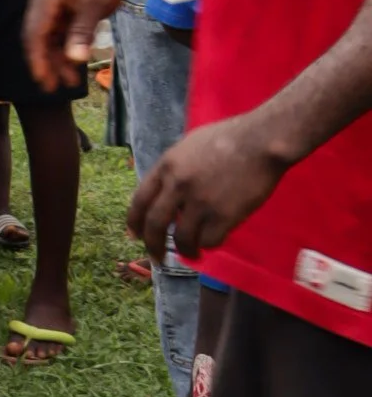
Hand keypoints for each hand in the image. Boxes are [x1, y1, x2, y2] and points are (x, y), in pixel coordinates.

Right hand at [24, 0, 126, 90]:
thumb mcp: (95, 6)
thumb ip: (82, 32)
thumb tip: (74, 59)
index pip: (35, 32)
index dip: (36, 58)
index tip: (42, 78)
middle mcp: (43, 2)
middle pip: (38, 38)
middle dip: (45, 63)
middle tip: (52, 88)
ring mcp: (52, 7)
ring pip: (49, 39)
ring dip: (57, 59)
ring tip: (70, 81)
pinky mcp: (62, 11)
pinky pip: (59, 34)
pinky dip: (65, 49)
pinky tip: (75, 65)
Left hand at [129, 117, 286, 259]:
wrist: (261, 140)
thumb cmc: (229, 137)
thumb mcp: (189, 146)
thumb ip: (174, 170)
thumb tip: (167, 193)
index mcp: (167, 165)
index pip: (139, 200)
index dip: (135, 222)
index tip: (135, 235)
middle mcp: (178, 185)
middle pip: (154, 225)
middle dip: (153, 246)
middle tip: (158, 259)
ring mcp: (200, 202)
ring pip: (182, 239)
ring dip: (185, 250)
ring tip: (192, 252)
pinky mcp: (224, 216)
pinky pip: (209, 241)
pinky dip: (209, 244)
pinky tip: (215, 240)